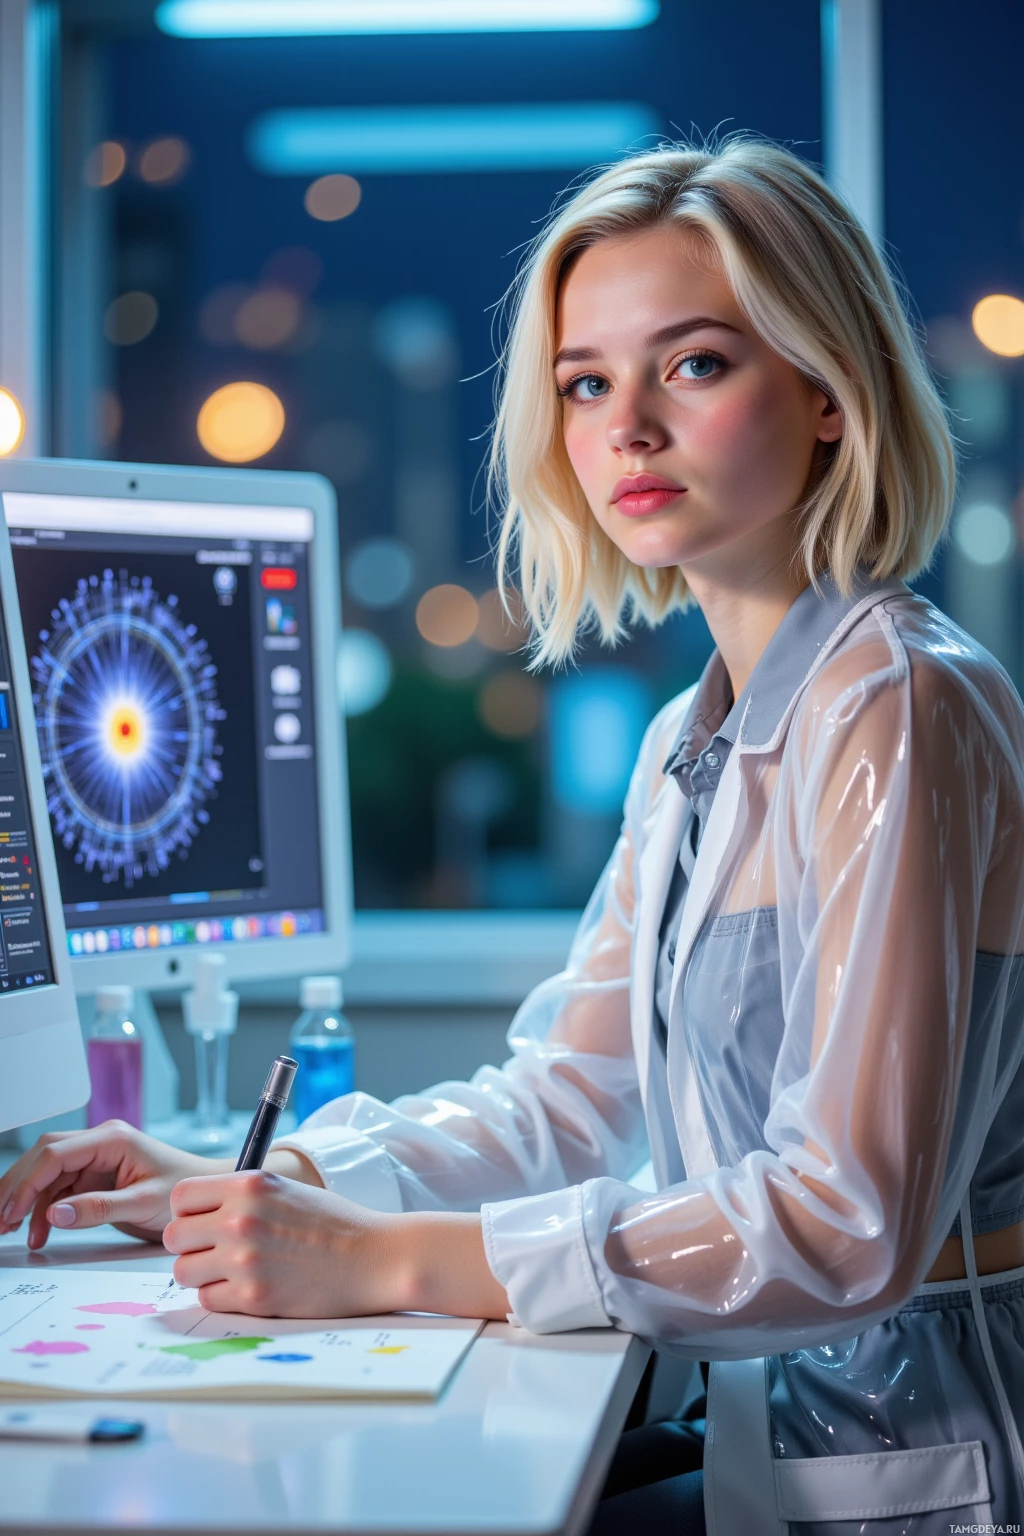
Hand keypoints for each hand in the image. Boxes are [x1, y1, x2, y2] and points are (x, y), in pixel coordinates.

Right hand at [0, 1123, 231, 1247]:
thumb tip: (55, 1214)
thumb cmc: (185, 1190)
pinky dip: (44, 1210)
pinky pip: (59, 1188)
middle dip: (17, 1187)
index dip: (27, 1183)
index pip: (55, 1153)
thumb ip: (99, 1208)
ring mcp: (97, 1158)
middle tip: (0, 1220)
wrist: (207, 1194)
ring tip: (14, 1232)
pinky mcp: (96, 1176)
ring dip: (27, 1201)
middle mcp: (100, 1142)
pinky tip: (38, 1233)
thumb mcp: (144, 1203)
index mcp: (112, 1139)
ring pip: (47, 1174)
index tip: (11, 1212)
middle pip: (43, 1157)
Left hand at [164, 1171, 400, 1315]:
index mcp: (249, 1185)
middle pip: (174, 1237)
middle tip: (215, 1251)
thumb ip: (241, 1196)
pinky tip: (248, 1287)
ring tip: (231, 1270)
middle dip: (190, 1245)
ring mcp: (245, 1259)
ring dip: (202, 1274)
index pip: (180, 1197)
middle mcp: (241, 1219)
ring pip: (184, 1272)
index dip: (187, 1212)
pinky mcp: (254, 1295)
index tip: (202, 1221)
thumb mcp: (285, 1189)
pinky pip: (207, 1299)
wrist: (374, 1256)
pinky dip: (222, 1296)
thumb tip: (196, 1213)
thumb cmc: (332, 1223)